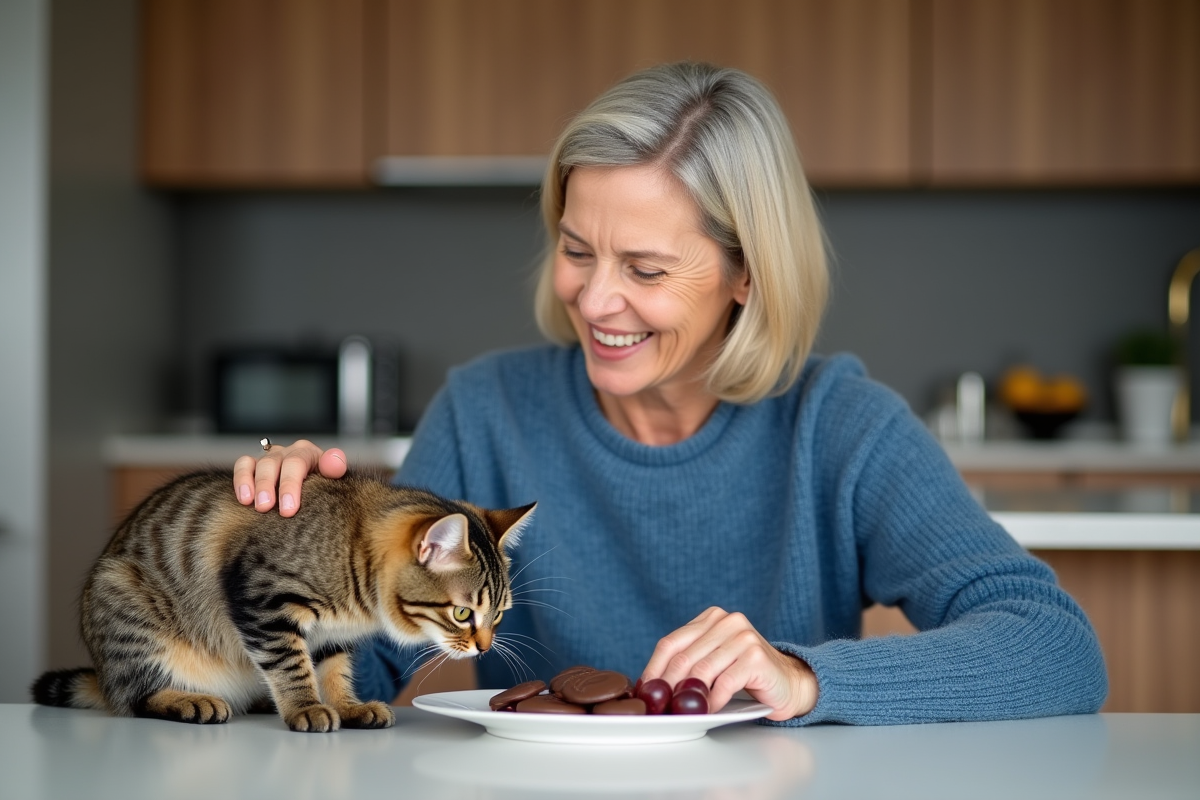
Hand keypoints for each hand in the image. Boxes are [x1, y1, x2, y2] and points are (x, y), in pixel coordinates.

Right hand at [232, 439, 347, 516]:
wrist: (319, 492)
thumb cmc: (326, 487)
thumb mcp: (335, 478)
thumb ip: (336, 468)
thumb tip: (335, 461)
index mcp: (307, 452)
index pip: (296, 462)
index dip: (290, 485)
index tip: (288, 510)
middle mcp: (287, 452)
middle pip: (273, 463)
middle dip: (268, 486)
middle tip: (266, 508)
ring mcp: (270, 459)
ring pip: (256, 464)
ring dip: (253, 485)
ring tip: (252, 505)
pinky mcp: (254, 467)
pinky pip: (243, 466)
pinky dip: (241, 480)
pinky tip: (243, 500)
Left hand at [640, 606, 817, 721]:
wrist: (788, 683)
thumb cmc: (746, 673)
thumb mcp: (713, 659)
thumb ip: (690, 661)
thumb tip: (652, 684)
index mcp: (712, 617)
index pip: (671, 642)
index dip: (654, 668)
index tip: (645, 690)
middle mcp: (727, 621)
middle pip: (684, 657)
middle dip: (667, 685)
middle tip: (659, 706)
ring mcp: (743, 637)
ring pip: (702, 671)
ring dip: (688, 695)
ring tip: (682, 710)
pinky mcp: (756, 657)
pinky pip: (724, 683)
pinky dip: (712, 700)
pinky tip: (708, 710)